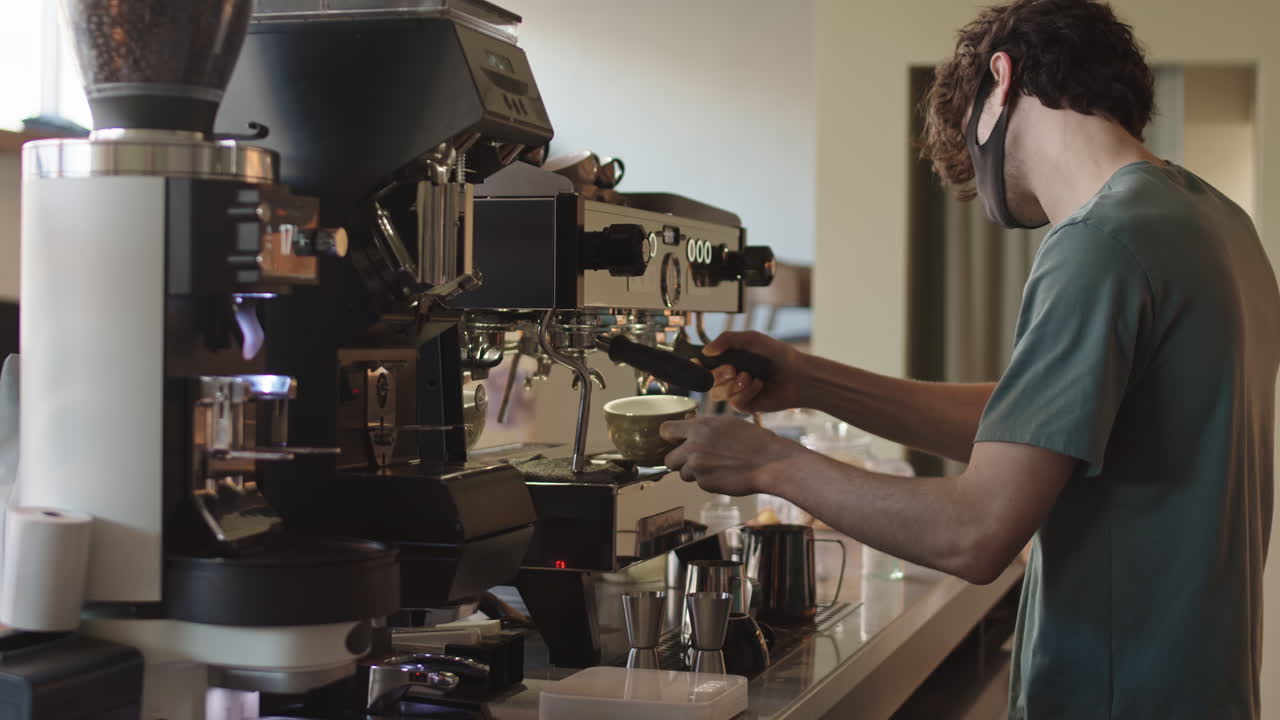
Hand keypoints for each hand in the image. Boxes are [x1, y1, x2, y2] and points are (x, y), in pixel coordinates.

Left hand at [660, 415, 813, 495]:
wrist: (770, 462)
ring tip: (717, 467)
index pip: (666, 430)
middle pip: (668, 459)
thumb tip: (688, 425)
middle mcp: (694, 446)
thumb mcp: (728, 423)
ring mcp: (698, 466)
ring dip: (695, 473)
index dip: (669, 437)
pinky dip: (709, 481)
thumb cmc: (754, 441)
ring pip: (683, 474)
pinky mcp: (705, 483)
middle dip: (679, 462)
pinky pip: (699, 483)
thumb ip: (705, 426)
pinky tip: (725, 474)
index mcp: (700, 427)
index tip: (673, 441)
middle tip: (693, 461)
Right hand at [704, 331, 803, 412]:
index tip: (698, 362)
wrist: (798, 374)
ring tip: (751, 377)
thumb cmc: (778, 355)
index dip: (698, 365)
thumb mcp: (752, 339)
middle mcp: (731, 377)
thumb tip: (706, 351)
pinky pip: (734, 402)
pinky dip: (746, 392)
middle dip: (720, 374)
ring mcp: (738, 392)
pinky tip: (759, 386)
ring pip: (718, 394)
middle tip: (734, 368)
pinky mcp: (746, 405)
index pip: (705, 364)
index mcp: (729, 359)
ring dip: (734, 384)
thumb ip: (727, 339)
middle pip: (708, 381)